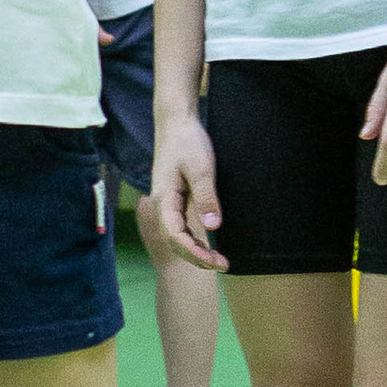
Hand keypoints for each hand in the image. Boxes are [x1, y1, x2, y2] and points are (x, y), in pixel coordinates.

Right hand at [149, 114, 225, 269]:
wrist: (176, 122)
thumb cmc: (187, 141)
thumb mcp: (201, 168)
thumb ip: (206, 197)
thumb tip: (213, 226)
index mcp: (164, 199)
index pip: (175, 236)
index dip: (195, 253)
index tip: (216, 261)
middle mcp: (163, 205)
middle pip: (175, 241)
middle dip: (197, 258)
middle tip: (223, 265)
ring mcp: (168, 203)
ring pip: (177, 236)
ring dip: (195, 251)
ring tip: (217, 260)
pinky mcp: (175, 199)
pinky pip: (181, 227)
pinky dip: (193, 239)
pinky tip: (207, 244)